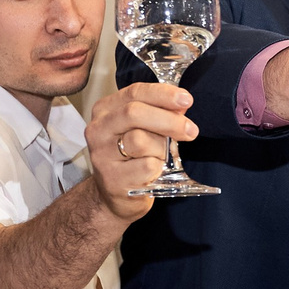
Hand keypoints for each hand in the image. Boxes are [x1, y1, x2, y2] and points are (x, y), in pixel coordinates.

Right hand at [89, 81, 196, 219]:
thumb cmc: (132, 158)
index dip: (163, 94)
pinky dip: (158, 168)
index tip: (186, 99)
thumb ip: (160, 113)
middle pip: (134, 113)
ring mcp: (102, 155)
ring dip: (162, 148)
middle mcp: (98, 130)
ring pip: (140, 140)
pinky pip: (146, 166)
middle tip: (190, 130)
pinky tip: (153, 172)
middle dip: (168, 120)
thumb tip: (181, 104)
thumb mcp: (143, 129)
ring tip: (162, 156)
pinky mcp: (112, 179)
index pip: (134, 92)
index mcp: (105, 110)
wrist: (116, 195)